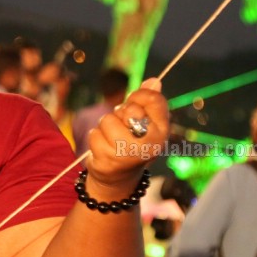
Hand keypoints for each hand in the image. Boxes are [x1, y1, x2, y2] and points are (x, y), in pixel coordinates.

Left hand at [85, 77, 169, 197]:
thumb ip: (148, 102)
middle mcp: (149, 143)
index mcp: (162, 131)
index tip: (133, 105)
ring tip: (112, 139)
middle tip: (123, 128)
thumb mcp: (145, 123)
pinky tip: (103, 148)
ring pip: (108, 120)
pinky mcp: (108, 159)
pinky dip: (95, 138)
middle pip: (129, 109)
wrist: (119, 176)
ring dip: (105, 127)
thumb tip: (154, 80)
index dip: (139, 96)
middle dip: (121, 114)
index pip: (153, 99)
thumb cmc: (133, 143)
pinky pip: (94, 133)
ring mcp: (128, 152)